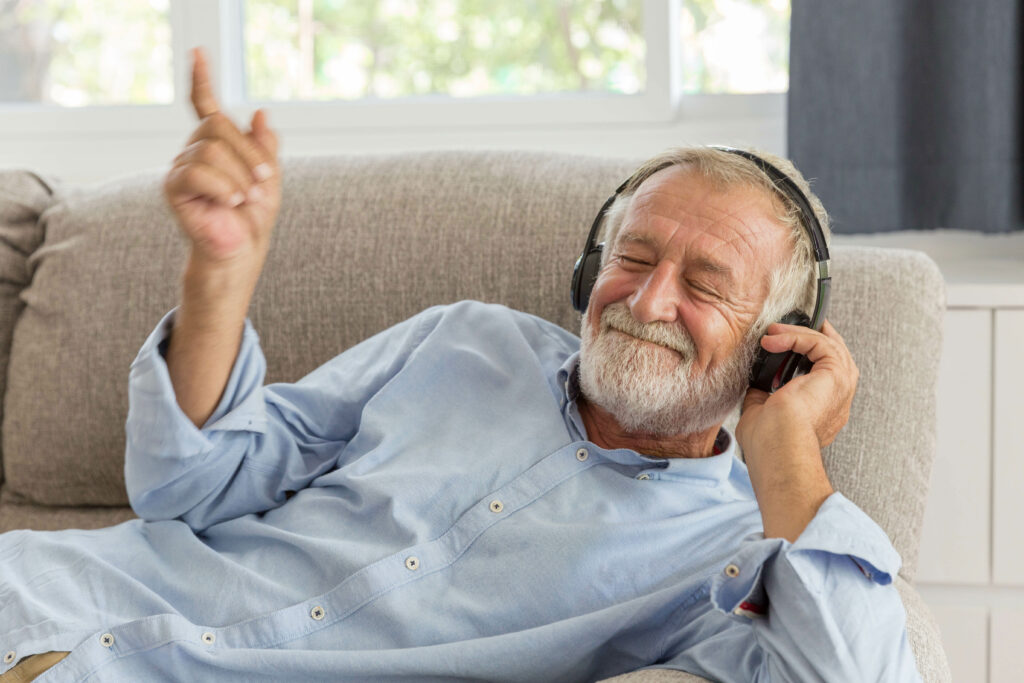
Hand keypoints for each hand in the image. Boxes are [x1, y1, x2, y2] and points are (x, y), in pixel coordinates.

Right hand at [163, 47, 280, 265]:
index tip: (198, 52)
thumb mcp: (269, 178)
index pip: (204, 105)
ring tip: (245, 199)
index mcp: (217, 145)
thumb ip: (265, 147)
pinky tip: (230, 204)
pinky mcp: (173, 188)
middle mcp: (194, 150)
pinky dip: (222, 187)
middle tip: (262, 181)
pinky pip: (197, 172)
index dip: (202, 79)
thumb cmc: (252, 218)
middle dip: (249, 153)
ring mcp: (181, 167)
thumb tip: (260, 112)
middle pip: (217, 126)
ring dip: (239, 176)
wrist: (240, 252)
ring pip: (210, 149)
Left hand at [737, 320, 858, 451]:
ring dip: (799, 335)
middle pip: (838, 358)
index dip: (808, 357)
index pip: (824, 379)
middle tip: (795, 325)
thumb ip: (762, 398)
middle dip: (818, 337)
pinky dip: (796, 337)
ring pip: (830, 347)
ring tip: (774, 331)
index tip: (786, 344)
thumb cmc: (768, 444)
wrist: (778, 448)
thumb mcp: (760, 415)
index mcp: (823, 413)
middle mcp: (837, 401)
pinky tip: (774, 338)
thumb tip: (755, 386)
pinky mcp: (836, 376)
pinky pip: (821, 344)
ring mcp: (841, 389)